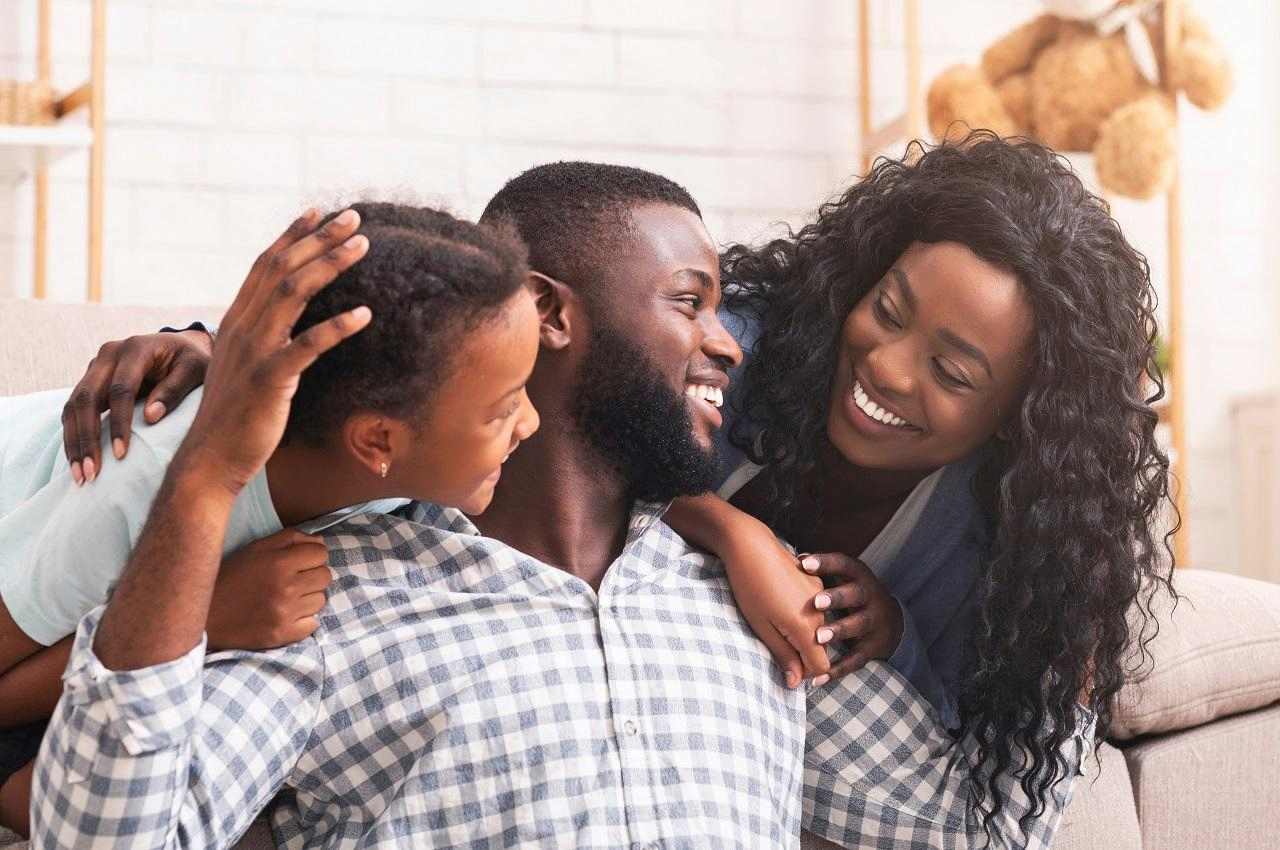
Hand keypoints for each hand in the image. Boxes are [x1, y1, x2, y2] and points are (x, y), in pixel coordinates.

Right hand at [61, 328, 212, 484]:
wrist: (182, 347)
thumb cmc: (194, 361)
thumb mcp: (195, 370)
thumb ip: (175, 390)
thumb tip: (150, 418)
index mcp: (136, 348)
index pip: (120, 389)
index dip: (119, 423)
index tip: (120, 454)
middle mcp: (109, 354)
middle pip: (87, 397)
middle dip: (87, 438)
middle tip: (91, 473)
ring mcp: (96, 366)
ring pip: (73, 405)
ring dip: (74, 442)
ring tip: (81, 475)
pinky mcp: (91, 380)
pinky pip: (74, 410)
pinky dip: (74, 436)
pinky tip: (77, 462)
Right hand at [172, 208, 370, 494]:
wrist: (209, 459)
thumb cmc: (235, 417)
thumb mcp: (245, 367)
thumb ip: (263, 339)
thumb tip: (288, 323)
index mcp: (236, 322)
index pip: (265, 266)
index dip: (292, 236)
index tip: (319, 212)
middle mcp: (242, 328)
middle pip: (282, 268)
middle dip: (319, 238)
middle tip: (354, 217)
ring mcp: (253, 351)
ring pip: (293, 293)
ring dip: (330, 264)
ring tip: (363, 245)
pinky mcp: (269, 379)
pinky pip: (306, 345)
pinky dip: (337, 326)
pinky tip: (365, 313)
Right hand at [206, 529, 330, 650]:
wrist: (206, 616)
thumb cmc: (231, 577)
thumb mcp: (256, 549)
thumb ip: (290, 538)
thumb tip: (319, 541)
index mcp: (279, 562)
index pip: (321, 553)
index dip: (311, 556)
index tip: (299, 562)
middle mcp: (286, 587)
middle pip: (325, 576)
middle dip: (312, 575)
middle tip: (292, 580)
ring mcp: (286, 613)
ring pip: (321, 600)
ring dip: (307, 598)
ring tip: (285, 598)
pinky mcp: (283, 634)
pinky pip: (313, 623)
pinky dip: (303, 620)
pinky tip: (285, 615)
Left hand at [722, 523, 830, 688]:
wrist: (750, 546)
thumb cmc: (750, 588)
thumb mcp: (762, 627)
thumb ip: (783, 656)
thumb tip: (794, 682)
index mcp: (807, 628)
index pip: (821, 666)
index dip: (804, 674)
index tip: (786, 670)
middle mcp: (819, 612)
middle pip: (819, 647)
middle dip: (801, 654)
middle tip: (774, 643)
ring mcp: (818, 595)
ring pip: (817, 627)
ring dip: (801, 634)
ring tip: (774, 621)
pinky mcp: (814, 582)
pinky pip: (814, 609)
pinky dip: (802, 615)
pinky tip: (779, 603)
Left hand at [800, 553, 904, 679]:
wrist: (892, 622)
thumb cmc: (853, 594)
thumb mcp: (845, 579)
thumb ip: (822, 571)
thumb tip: (795, 558)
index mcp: (860, 577)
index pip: (844, 565)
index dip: (825, 563)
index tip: (803, 563)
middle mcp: (871, 597)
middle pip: (855, 595)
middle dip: (836, 598)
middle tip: (816, 602)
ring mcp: (874, 623)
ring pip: (858, 625)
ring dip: (839, 631)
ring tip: (819, 637)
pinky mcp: (873, 648)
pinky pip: (855, 659)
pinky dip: (837, 669)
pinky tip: (817, 678)